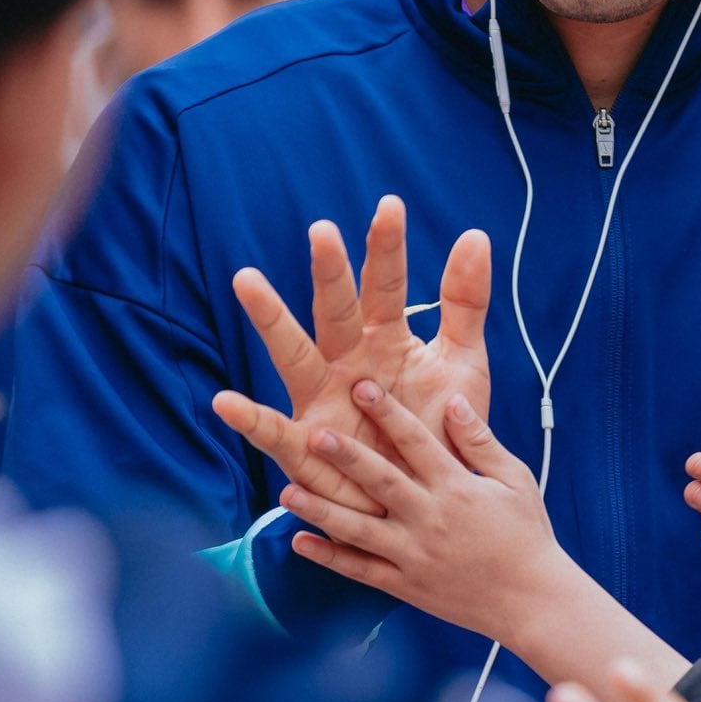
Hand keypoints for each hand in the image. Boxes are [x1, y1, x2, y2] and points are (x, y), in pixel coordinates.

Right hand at [212, 198, 489, 513]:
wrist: (437, 496)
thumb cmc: (443, 425)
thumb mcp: (464, 361)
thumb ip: (465, 302)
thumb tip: (475, 234)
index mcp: (386, 338)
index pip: (386, 286)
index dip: (387, 249)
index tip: (391, 205)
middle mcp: (348, 361)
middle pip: (336, 310)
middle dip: (330, 273)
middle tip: (324, 231)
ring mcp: (324, 399)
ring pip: (294, 354)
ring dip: (272, 319)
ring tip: (248, 280)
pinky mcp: (308, 446)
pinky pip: (274, 431)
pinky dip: (249, 420)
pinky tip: (225, 402)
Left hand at [272, 380, 572, 650]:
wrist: (532, 600)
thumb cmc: (527, 534)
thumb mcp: (515, 479)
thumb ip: (479, 440)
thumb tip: (453, 400)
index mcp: (456, 489)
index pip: (416, 442)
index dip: (388, 412)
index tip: (361, 387)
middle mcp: (430, 519)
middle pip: (380, 481)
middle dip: (345, 456)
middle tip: (312, 434)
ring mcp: (413, 555)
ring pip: (359, 529)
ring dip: (321, 510)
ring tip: (287, 491)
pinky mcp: (405, 585)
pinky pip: (360, 570)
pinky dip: (329, 557)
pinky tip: (299, 541)